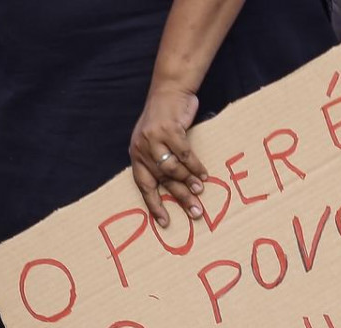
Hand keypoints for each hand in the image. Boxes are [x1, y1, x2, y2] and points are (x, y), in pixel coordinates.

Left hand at [129, 83, 208, 228]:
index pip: (144, 186)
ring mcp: (154, 139)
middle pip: (163, 181)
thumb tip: (177, 188)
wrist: (169, 90)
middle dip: (180, 199)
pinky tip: (204, 174)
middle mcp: (142, 149)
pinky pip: (185, 154)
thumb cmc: (164, 119)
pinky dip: (196, 166)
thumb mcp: (155, 141)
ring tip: (201, 191)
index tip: (165, 223)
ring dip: (189, 182)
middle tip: (195, 212)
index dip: (154, 205)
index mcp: (137, 155)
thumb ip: (160, 161)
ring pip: (174, 169)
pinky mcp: (169, 130)